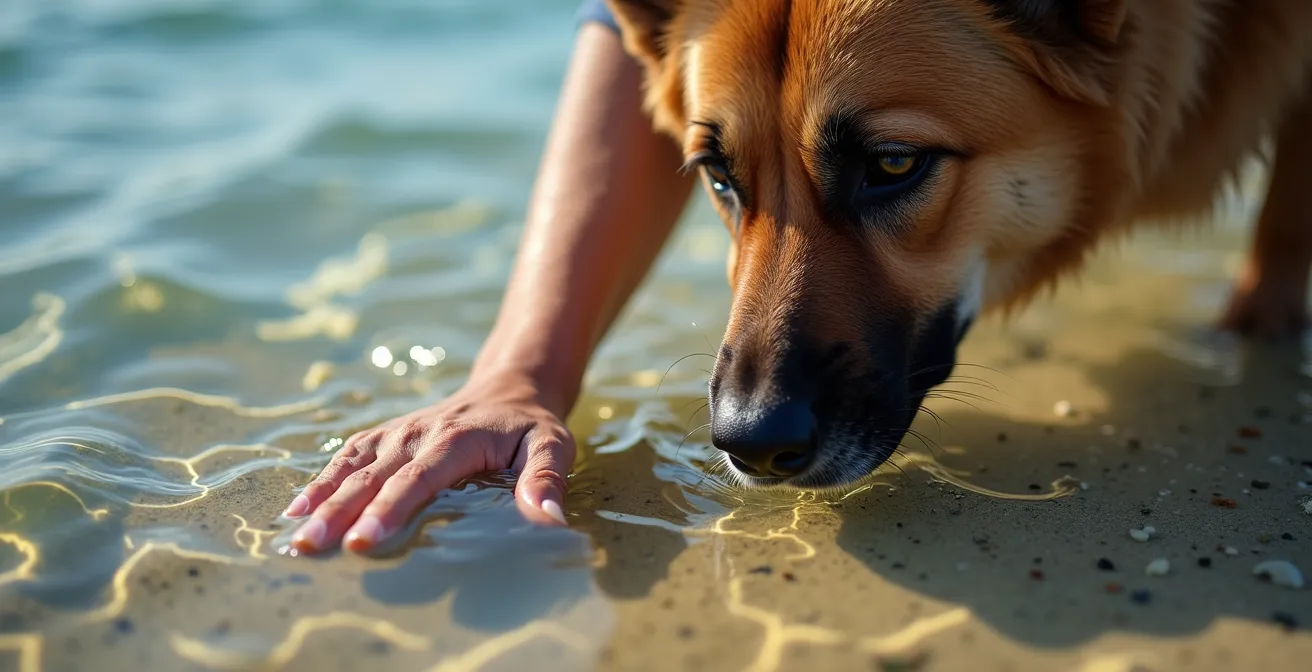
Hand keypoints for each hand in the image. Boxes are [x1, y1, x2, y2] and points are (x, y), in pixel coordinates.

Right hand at [281, 373, 574, 552]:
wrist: (509, 388)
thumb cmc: (531, 427)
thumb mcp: (553, 447)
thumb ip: (546, 479)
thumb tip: (548, 520)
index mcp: (456, 439)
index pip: (417, 479)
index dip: (388, 509)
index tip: (362, 541)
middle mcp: (418, 433)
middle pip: (373, 476)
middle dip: (339, 512)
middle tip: (310, 547)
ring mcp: (397, 432)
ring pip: (351, 466)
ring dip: (321, 499)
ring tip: (294, 534)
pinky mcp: (385, 436)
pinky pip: (347, 456)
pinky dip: (320, 481)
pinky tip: (297, 509)